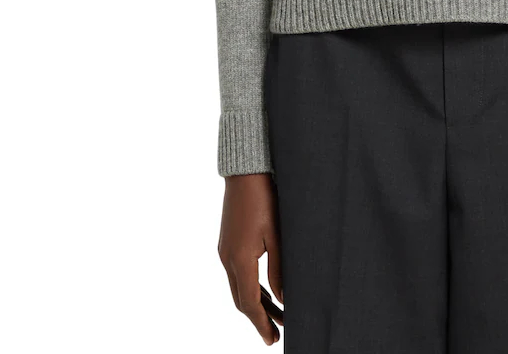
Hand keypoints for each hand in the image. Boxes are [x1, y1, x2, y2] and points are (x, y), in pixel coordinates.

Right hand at [218, 173, 284, 344]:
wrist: (245, 171)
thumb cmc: (265, 198)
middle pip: (241, 300)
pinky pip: (237, 274)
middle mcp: (228, 258)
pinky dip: (250, 287)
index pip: (250, 303)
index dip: (261, 324)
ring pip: (238, 287)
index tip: (272, 339)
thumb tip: (283, 299)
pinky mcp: (227, 242)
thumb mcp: (277, 235)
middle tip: (275, 334)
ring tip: (276, 315)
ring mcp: (225, 250)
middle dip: (258, 319)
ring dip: (255, 304)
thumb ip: (279, 269)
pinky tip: (265, 291)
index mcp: (240, 259)